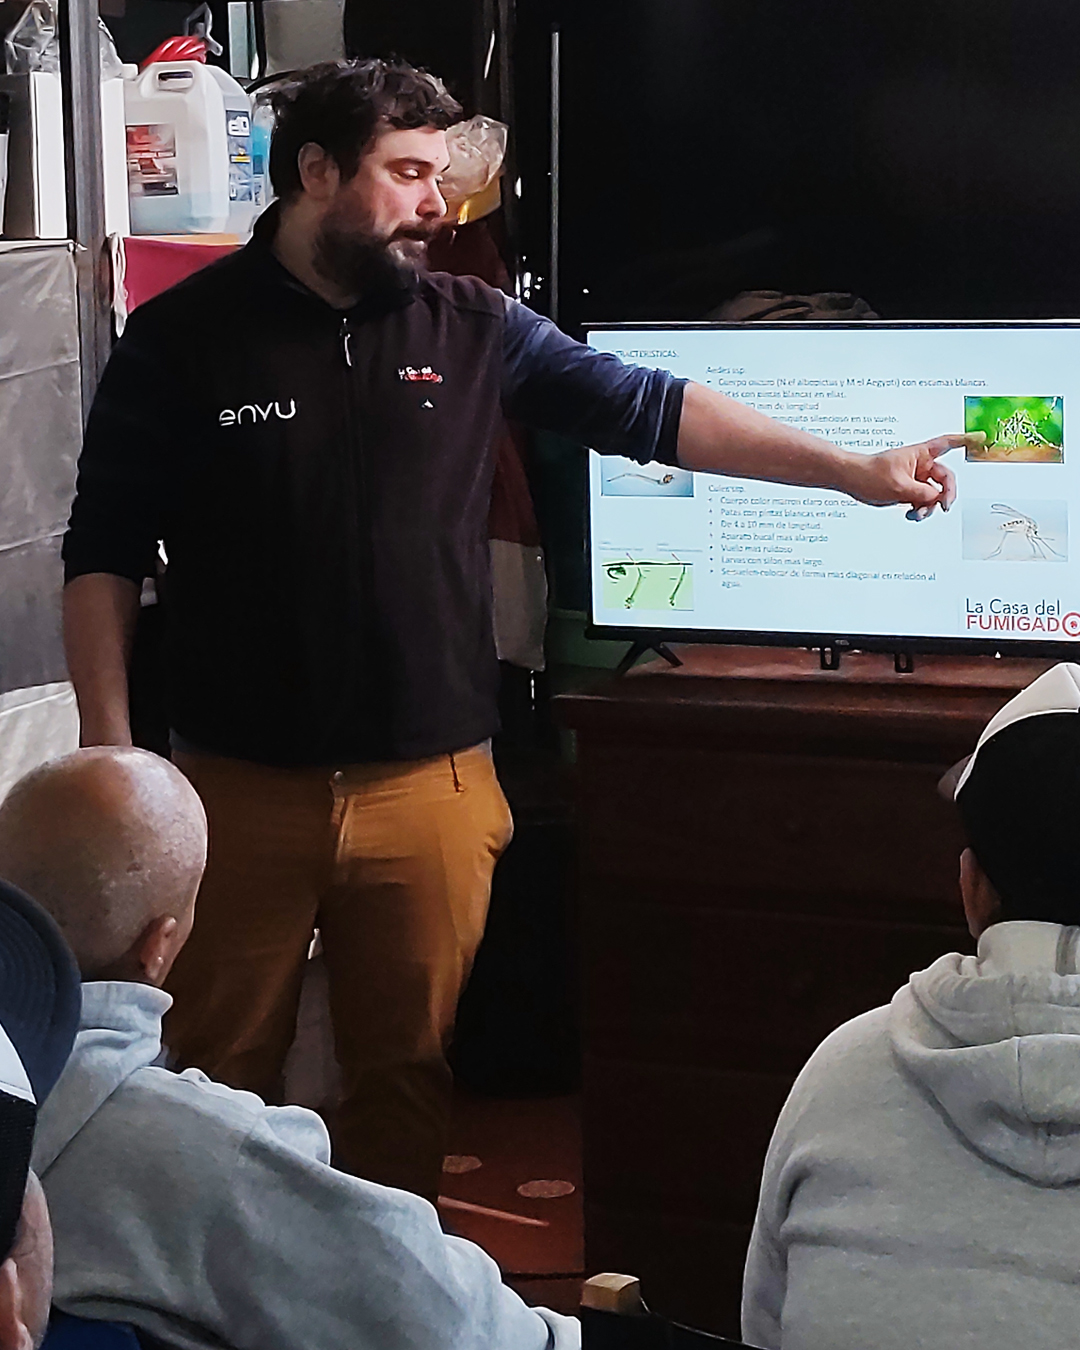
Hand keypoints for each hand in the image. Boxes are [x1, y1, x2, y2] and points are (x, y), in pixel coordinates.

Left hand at [845, 432, 984, 511]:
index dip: (965, 440)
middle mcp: (920, 466)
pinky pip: (922, 502)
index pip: (947, 444)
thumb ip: (922, 493)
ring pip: (934, 495)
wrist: (851, 481)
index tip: (981, 437)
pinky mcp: (908, 491)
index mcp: (920, 454)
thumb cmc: (869, 473)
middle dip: (944, 494)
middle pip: (945, 479)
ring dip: (929, 507)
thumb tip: (937, 499)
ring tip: (917, 513)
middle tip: (944, 506)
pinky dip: (920, 510)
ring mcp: (915, 479)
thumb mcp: (899, 485)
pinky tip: (912, 514)